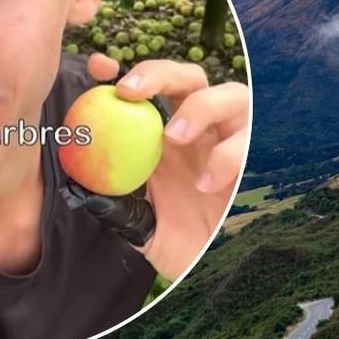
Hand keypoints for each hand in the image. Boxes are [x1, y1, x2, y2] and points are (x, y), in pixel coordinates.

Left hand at [86, 53, 249, 280]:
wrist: (212, 270)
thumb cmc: (175, 241)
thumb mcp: (136, 221)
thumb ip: (111, 201)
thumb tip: (78, 184)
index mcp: (169, 134)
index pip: (152, 88)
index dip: (127, 72)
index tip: (98, 68)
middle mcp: (203, 130)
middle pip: (190, 77)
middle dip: (161, 74)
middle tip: (130, 93)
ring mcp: (234, 141)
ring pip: (232, 95)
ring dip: (200, 108)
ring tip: (174, 136)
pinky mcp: (259, 163)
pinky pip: (251, 144)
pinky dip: (227, 156)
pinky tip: (206, 184)